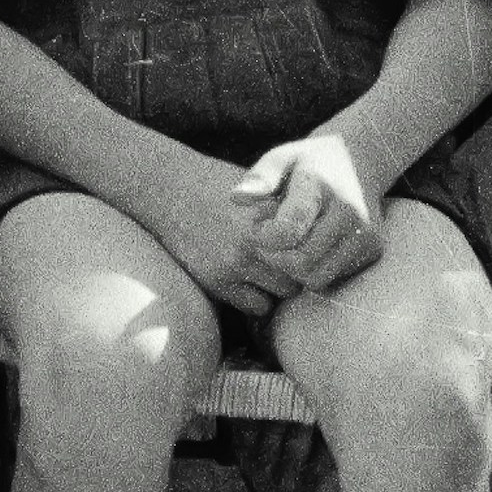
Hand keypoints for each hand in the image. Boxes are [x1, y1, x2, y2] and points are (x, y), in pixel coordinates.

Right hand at [141, 142, 321, 315]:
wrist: (167, 190)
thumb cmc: (218, 185)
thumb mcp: (260, 188)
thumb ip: (288, 210)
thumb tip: (324, 236)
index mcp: (273, 209)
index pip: (314, 242)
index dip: (316, 247)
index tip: (313, 247)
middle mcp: (258, 237)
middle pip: (304, 270)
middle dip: (300, 269)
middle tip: (292, 264)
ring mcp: (236, 261)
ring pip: (283, 291)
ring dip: (280, 286)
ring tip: (269, 273)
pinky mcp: (217, 280)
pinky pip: (257, 306)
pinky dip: (258, 299)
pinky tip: (249, 282)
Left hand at [229, 130, 384, 295]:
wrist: (360, 160)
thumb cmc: (310, 161)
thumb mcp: (282, 157)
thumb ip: (260, 178)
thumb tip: (237, 199)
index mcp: (322, 187)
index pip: (289, 229)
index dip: (264, 238)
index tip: (256, 229)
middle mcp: (350, 213)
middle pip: (301, 263)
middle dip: (275, 258)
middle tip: (267, 242)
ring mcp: (366, 234)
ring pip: (317, 278)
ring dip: (294, 270)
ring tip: (288, 245)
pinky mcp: (374, 251)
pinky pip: (332, 278)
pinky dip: (314, 270)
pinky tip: (309, 246)